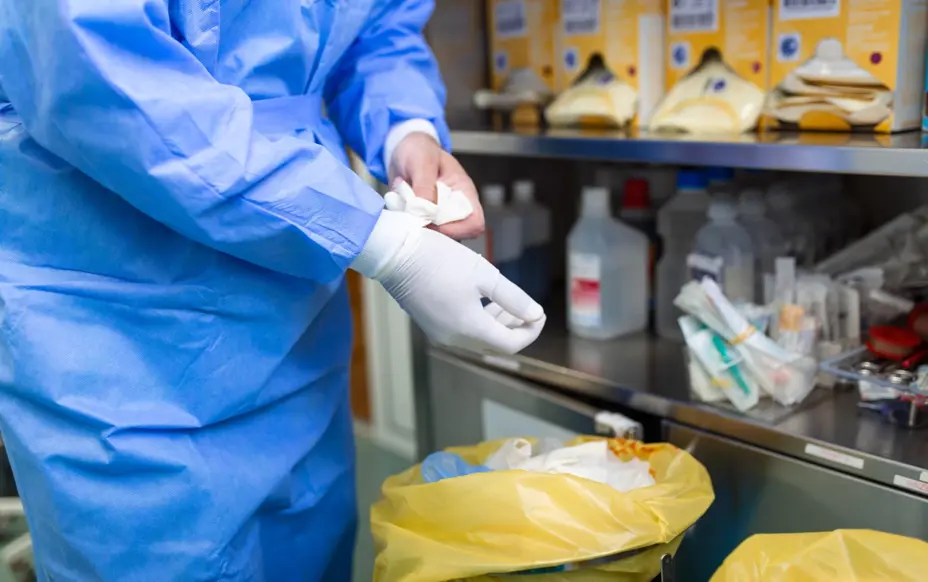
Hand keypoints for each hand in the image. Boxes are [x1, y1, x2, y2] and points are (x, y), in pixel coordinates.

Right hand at [353, 211, 544, 353]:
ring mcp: (440, 334)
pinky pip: (463, 333)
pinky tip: (482, 302)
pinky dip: (479, 322)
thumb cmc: (441, 260)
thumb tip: (535, 315)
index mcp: (469, 329)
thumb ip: (513, 298)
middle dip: (515, 328)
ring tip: (506, 303)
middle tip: (527, 307)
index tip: (540, 312)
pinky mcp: (430, 326)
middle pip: (495, 345)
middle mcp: (454, 339)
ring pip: (479, 340)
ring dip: (497, 325)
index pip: (511, 344)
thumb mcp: (484, 275)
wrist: (394, 254)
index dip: (531, 331)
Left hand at [389, 132, 484, 239]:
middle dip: (431, 230)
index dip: (458, 229)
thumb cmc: (419, 150)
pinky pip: (417, 231)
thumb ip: (424, 185)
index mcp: (464, 192)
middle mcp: (454, 208)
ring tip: (405, 203)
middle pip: (453, 236)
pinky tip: (400, 206)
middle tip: (412, 214)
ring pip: (433, 237)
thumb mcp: (422, 161)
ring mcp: (438, 216)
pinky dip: (406, 223)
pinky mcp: (423, 219)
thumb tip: (425, 211)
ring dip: (416, 226)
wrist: (402, 148)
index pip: (475, 222)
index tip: (433, 224)